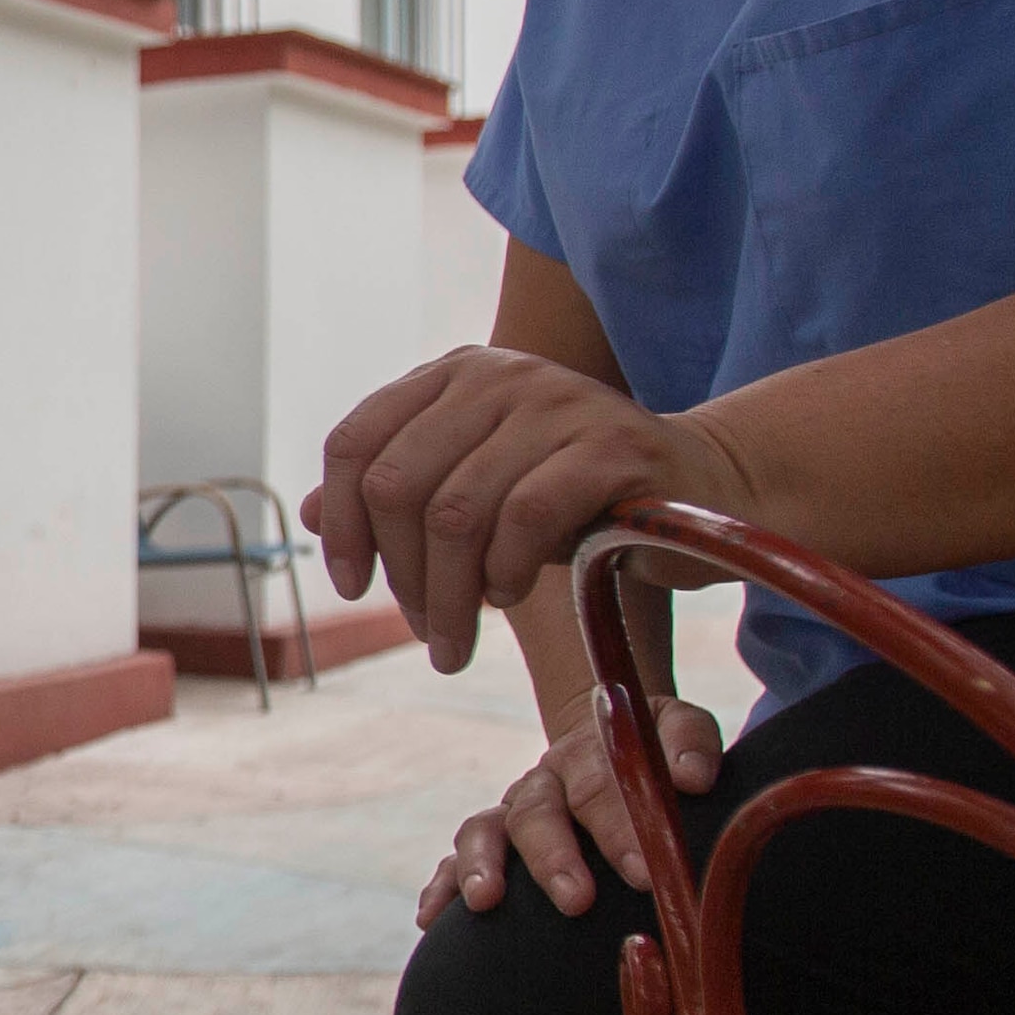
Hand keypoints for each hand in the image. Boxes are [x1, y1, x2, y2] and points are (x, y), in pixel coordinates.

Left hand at [311, 346, 766, 672]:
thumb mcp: (479, 491)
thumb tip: (310, 515)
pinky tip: (512, 594)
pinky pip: (523, 518)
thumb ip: (403, 494)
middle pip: (397, 485)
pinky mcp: (610, 445)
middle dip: (402, 577)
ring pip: (455, 512)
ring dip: (449, 596)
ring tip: (458, 640)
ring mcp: (555, 402)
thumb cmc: (576, 495)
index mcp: (454, 375)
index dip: (342, 522)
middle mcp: (498, 375)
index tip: (353, 586)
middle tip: (427, 633)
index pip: (356, 442)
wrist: (704, 484)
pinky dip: (505, 571)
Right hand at [422, 693, 727, 927]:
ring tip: (485, 901)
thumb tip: (694, 778)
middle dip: (553, 858)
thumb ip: (688, 744)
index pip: (601, 785)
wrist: (606, 737)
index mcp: (590, 752)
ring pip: (485, 830)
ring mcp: (513, 811)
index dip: (618, 828)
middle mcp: (544, 780)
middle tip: (575, 901)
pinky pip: (455, 859)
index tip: (641, 873)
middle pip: (538, 812)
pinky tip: (431, 918)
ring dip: (483, 864)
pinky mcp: (492, 841)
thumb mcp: (676, 728)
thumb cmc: (653, 750)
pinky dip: (442, 884)